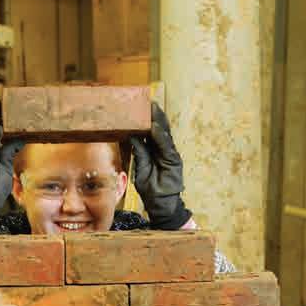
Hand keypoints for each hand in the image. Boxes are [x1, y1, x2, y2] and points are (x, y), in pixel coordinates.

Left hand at [130, 102, 190, 229]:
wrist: (160, 204)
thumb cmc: (150, 188)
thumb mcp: (141, 169)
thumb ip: (140, 153)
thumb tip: (131, 137)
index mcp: (155, 152)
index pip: (151, 133)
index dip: (147, 120)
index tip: (140, 107)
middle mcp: (164, 151)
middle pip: (160, 130)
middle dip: (155, 116)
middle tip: (148, 101)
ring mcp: (170, 154)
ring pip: (164, 134)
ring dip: (158, 121)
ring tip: (152, 108)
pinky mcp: (174, 160)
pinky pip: (166, 145)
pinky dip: (161, 136)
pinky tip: (155, 127)